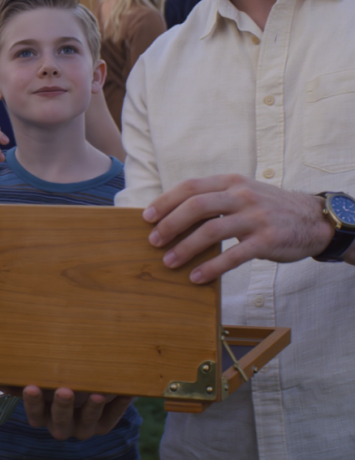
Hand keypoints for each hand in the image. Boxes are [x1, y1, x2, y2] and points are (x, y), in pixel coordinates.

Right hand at [9, 386, 132, 440]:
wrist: (80, 389)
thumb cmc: (51, 381)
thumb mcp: (37, 382)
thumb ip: (19, 380)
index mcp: (42, 416)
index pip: (34, 414)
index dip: (33, 402)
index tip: (31, 386)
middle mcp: (61, 426)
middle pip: (60, 421)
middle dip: (63, 406)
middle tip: (64, 390)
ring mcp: (83, 428)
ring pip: (87, 422)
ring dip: (92, 408)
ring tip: (96, 393)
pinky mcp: (103, 425)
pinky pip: (112, 418)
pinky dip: (118, 406)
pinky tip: (124, 392)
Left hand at [144, 174, 331, 282]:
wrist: (313, 220)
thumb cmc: (267, 208)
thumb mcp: (241, 193)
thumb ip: (213, 198)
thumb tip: (173, 214)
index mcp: (230, 182)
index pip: (190, 187)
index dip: (165, 201)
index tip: (147, 217)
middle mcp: (241, 195)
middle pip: (196, 206)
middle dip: (170, 224)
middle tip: (153, 240)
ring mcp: (255, 217)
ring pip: (211, 231)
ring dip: (185, 248)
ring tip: (168, 261)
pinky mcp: (267, 240)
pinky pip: (233, 256)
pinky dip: (211, 267)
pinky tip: (197, 277)